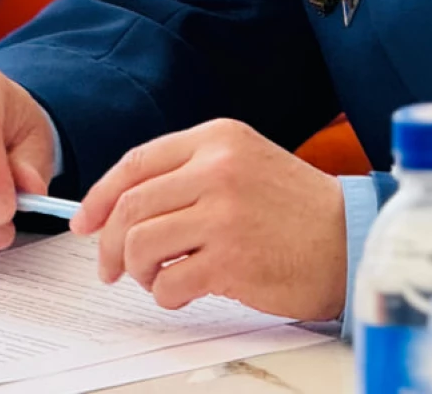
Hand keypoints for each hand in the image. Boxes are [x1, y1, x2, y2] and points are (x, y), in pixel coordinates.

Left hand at [72, 119, 346, 319]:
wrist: (346, 236)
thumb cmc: (294, 207)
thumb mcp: (244, 164)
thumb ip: (191, 172)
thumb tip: (119, 207)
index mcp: (220, 138)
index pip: (137, 162)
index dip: (100, 196)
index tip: (85, 221)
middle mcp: (218, 168)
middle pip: (128, 207)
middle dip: (106, 245)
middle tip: (111, 267)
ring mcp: (223, 213)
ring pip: (138, 245)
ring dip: (137, 271)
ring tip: (159, 276)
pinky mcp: (229, 258)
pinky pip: (166, 283)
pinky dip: (167, 294)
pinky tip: (188, 289)